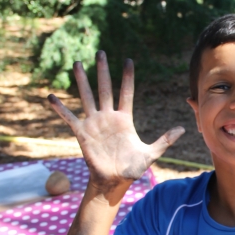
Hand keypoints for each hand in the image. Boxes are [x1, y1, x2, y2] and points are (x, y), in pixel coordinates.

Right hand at [48, 51, 184, 191]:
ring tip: (76, 64)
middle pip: (104, 89)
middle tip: (100, 53)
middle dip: (102, 71)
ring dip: (82, 81)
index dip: (127, 77)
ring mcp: (94, 123)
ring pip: (87, 97)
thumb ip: (165, 141)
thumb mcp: (151, 154)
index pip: (126, 93)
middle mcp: (108, 117)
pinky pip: (69, 118)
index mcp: (124, 119)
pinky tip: (51, 97)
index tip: (128, 60)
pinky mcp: (82, 133)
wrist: (114, 181)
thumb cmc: (132, 168)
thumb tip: (184, 129)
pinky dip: (60, 108)